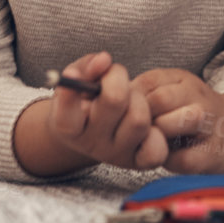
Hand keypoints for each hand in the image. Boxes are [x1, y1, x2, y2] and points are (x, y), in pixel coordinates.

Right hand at [44, 51, 168, 170]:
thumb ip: (86, 67)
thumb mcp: (78, 79)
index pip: (66, 118)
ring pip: (139, 120)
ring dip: (139, 101)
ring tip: (131, 99)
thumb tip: (104, 60)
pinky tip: (147, 122)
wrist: (95, 129)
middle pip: (114, 102)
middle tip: (114, 80)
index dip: (70, 93)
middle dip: (117, 80)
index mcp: (69, 129)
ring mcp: (116, 156)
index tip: (72, 74)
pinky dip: (157, 132)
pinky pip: (156, 149)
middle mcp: (92, 146)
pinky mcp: (139, 162)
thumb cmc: (86, 99)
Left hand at [133, 68, 223, 172]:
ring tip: (156, 142)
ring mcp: (208, 125)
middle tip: (139, 131)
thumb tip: (109, 99)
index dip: (130, 101)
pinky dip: (170, 160)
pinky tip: (170, 156)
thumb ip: (144, 92)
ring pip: (173, 123)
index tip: (125, 114)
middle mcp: (198, 97)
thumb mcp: (172, 90)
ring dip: (158, 136)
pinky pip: (181, 159)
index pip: (147, 83)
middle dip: (142, 119)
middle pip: (158, 101)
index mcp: (184, 80)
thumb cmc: (193, 112)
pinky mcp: (212, 154)